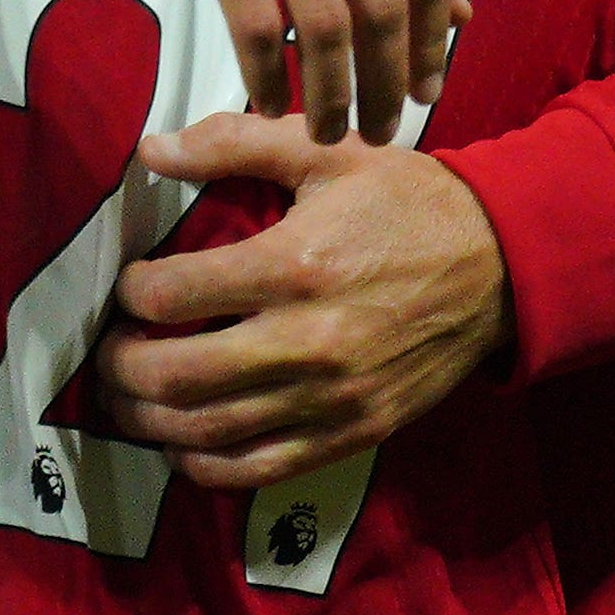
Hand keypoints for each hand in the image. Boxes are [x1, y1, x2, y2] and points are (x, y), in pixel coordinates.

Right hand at [69, 0, 462, 145]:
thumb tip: (455, 14)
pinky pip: (256, 20)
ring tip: (326, 129)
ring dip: (332, 94)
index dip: (433, 43)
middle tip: (381, 130)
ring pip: (325, 24)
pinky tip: (269, 99)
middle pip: (384, 6)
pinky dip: (267, 73)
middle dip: (389, 85)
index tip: (429, 91)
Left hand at [93, 111, 508, 488]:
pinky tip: (182, 443)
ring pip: (208, 432)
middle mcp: (307, 340)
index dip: (135, 290)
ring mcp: (330, 398)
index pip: (175, 294)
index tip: (135, 283)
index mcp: (295, 264)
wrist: (502, 266)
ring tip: (130, 397)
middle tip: (112, 350)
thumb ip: (232, 144)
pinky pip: (258, 470)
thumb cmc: (406, 201)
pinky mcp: (351, 434)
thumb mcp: (326, 152)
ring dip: (150, 420)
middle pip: (178, 375)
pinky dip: (205, 466)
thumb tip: (148, 149)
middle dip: (123, 366)